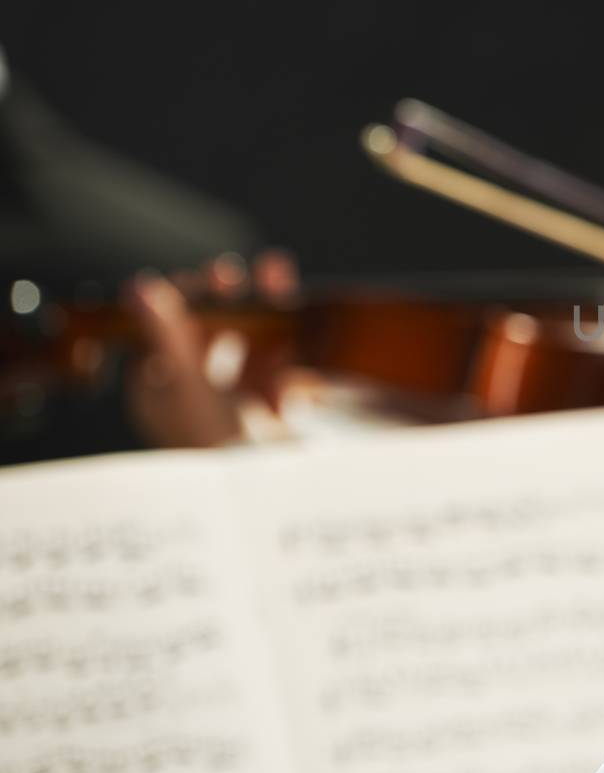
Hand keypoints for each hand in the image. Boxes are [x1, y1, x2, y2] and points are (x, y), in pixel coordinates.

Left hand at [123, 250, 298, 447]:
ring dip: (261, 306)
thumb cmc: (218, 448)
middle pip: (205, 329)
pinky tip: (297, 317)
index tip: (202, 280)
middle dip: (223, 299)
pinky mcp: (273, 404)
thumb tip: (138, 288)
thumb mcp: (188, 386)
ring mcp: (236, 398)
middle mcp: (195, 392)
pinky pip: (279, 359)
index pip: (161, 330)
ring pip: (246, 338)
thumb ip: (167, 334)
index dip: (180, 300)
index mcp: (160, 390)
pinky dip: (289, 335)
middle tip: (233, 277)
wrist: (272, 496)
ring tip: (275, 275)